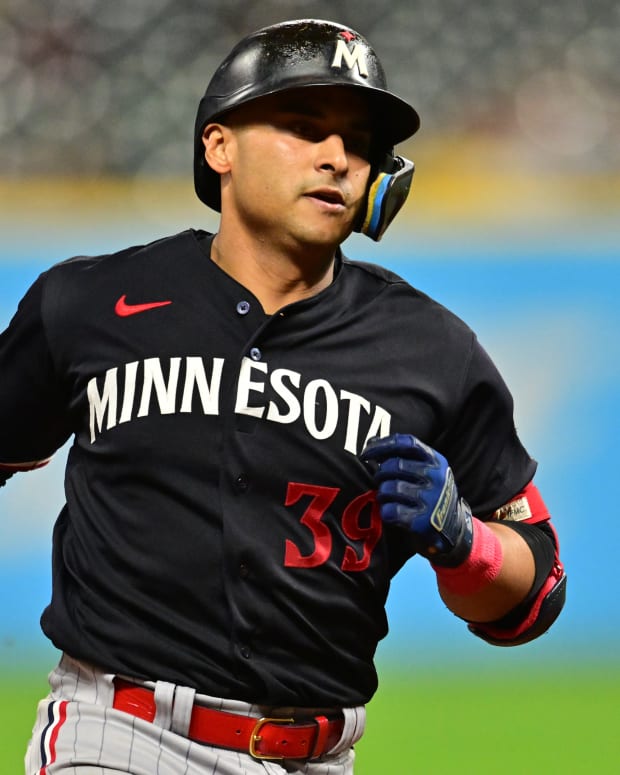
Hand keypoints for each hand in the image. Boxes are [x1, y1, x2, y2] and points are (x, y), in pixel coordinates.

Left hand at [362, 433, 472, 566]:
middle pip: (394, 465)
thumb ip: (403, 456)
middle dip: (380, 473)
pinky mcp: (423, 521)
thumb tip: (371, 443)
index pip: (406, 443)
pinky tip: (391, 512)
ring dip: (382, 493)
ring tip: (387, 498)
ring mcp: (431, 500)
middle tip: (380, 481)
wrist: (454, 529)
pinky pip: (390, 510)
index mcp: (435, 460)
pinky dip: (385, 511)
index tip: (365, 453)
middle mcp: (436, 477)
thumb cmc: (430, 494)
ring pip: (390, 488)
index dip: (382, 445)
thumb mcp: (427, 470)